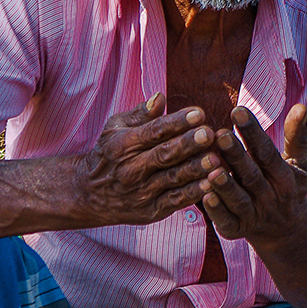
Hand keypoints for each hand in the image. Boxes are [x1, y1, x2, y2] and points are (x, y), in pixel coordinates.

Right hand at [75, 93, 219, 226]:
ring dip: (195, 169)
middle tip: (209, 134)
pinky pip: (175, 201)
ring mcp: (142, 191)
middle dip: (188, 144)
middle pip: (164, 154)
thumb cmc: (110, 154)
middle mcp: (132, 168)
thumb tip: (160, 97)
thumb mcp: (116, 128)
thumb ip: (140, 113)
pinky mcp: (151, 211)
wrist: (90, 194)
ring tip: (216, 159)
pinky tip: (211, 184)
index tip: (199, 113)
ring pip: (172, 178)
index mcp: (124, 144)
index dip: (177, 122)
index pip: (154, 131)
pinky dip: (193, 194)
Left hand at [201, 104, 306, 242]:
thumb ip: (297, 135)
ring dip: (225, 185)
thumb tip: (300, 106)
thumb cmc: (289, 185)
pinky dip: (216, 211)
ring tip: (210, 165)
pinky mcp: (237, 230)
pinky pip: (226, 222)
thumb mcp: (300, 162)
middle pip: (252, 175)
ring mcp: (254, 216)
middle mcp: (270, 197)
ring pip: (238, 200)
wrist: (285, 231)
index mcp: (285, 178)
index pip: (268, 153)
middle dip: (236, 155)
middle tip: (219, 134)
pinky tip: (204, 196)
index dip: (254, 133)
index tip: (238, 110)